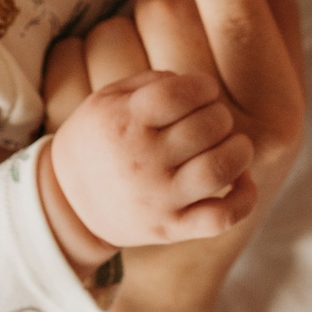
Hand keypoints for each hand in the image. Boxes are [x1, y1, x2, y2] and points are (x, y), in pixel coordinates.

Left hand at [42, 0, 305, 301]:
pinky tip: (98, 89)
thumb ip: (274, 20)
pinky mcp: (90, 158)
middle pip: (166, 11)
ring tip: (137, 78)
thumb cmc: (230, 159)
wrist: (169, 268)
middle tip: (168, 44)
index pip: (237, 16)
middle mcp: (218, 134)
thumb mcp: (275, 97)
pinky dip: (74, 60)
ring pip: (110, 31)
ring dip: (116, 35)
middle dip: (159, 7)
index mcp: (274, 111)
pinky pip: (66, 63)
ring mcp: (150, 148)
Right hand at [42, 66, 254, 252]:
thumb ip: (153, 83)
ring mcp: (159, 198)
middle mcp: (143, 161)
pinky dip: (245, 198)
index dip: (203, 87)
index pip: (180, 94)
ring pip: (220, 169)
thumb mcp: (107, 99)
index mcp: (125, 122)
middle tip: (213, 120)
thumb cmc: (98, 140)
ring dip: (240, 150)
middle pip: (208, 127)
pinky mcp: (171, 228)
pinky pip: (222, 218)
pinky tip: (242, 180)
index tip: (203, 91)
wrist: (67, 204)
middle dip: (221, 116)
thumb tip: (199, 87)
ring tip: (233, 144)